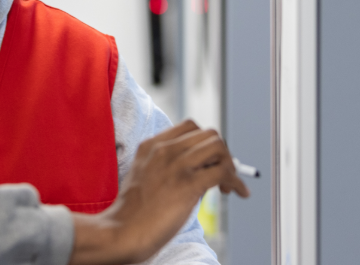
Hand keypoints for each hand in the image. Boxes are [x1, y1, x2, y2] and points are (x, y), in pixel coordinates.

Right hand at [69, 120, 248, 264]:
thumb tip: (204, 169)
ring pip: (218, 146)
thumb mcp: (145, 176)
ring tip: (228, 186)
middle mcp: (164, 149)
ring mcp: (176, 165)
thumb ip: (167, 166)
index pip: (190, 127)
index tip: (209, 162)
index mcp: (151, 145)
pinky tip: (237, 192)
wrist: (122, 232)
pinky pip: (223, 171)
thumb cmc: (134, 212)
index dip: (206, 143)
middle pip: (208, 134)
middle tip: (223, 176)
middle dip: (222, 153)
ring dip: (230, 165)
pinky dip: (235, 181)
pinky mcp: (187, 183)